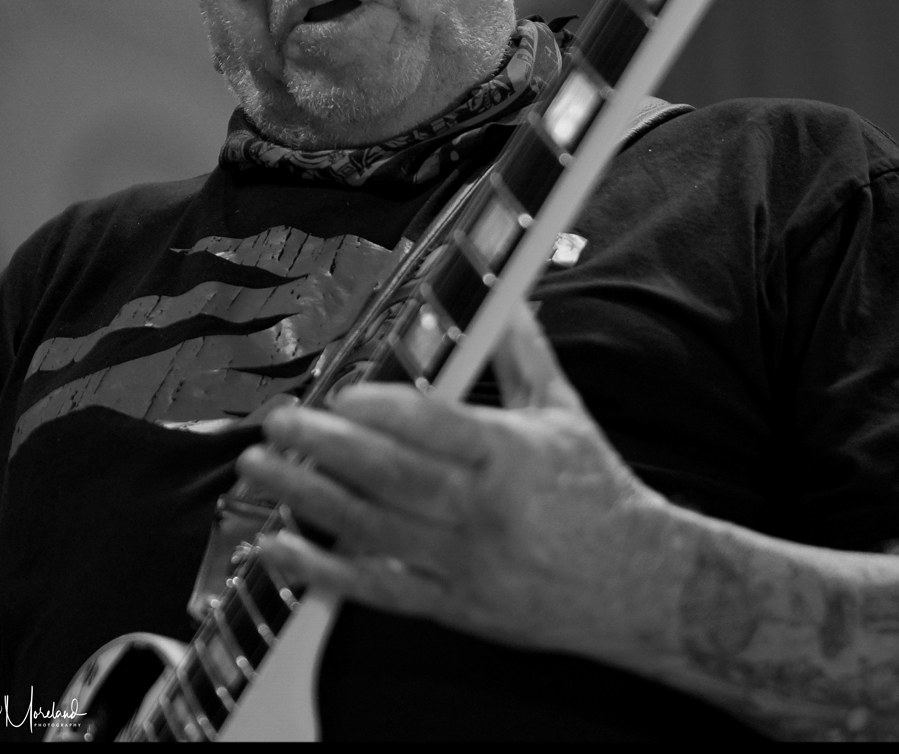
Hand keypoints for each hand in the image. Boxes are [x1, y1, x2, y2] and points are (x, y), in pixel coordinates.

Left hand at [237, 305, 673, 663]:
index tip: (341, 392)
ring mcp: (461, 562)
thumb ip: (524, 352)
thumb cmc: (597, 490)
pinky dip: (321, 573)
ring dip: (306, 500)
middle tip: (277, 422)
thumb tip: (507, 295)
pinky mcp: (449, 604)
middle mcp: (480, 509)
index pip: (436, 427)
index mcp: (509, 454)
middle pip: (389, 477)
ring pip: (370, 529)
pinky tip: (277, 550)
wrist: (640, 586)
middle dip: (324, 447)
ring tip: (258, 472)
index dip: (383, 410)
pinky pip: (376, 588)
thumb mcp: (564, 411)